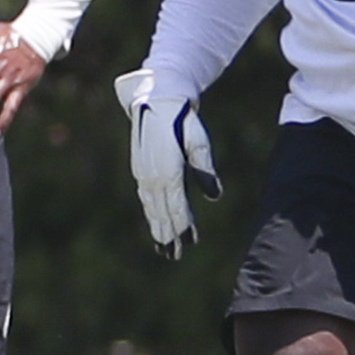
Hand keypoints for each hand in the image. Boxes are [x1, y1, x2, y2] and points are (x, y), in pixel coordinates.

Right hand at [114, 70, 220, 259]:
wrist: (156, 99)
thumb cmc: (182, 118)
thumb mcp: (198, 140)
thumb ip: (205, 169)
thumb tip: (214, 196)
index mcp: (168, 169)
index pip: (176, 205)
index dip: (183, 225)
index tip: (190, 242)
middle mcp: (152, 175)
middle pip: (162, 212)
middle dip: (169, 234)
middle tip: (175, 256)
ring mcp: (143, 173)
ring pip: (151, 208)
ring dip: (158, 228)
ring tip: (163, 248)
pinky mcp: (140, 170)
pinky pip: (146, 199)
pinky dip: (151, 214)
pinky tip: (155, 224)